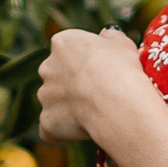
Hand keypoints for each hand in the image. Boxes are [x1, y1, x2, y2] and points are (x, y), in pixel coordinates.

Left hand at [38, 23, 145, 143]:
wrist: (114, 99)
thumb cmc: (120, 68)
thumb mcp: (122, 43)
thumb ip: (111, 38)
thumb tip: (107, 34)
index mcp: (63, 43)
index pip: (69, 50)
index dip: (87, 62)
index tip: (103, 71)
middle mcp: (47, 67)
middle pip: (57, 76)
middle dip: (72, 85)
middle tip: (98, 94)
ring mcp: (45, 95)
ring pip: (54, 102)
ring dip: (68, 108)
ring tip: (95, 114)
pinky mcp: (47, 120)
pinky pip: (50, 128)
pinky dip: (60, 132)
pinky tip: (79, 133)